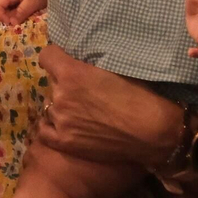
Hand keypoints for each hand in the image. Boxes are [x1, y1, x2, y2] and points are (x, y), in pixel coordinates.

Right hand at [0, 0, 49, 24]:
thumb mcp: (33, 2)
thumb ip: (21, 12)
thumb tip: (11, 23)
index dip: (1, 16)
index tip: (12, 23)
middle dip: (5, 16)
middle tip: (18, 22)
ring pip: (3, 5)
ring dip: (10, 14)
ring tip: (21, 17)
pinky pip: (9, 3)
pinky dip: (14, 10)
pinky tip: (22, 11)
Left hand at [37, 46, 179, 166]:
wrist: (152, 131)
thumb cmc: (140, 95)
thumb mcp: (113, 67)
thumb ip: (89, 63)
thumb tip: (78, 58)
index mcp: (71, 72)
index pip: (47, 55)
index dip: (55, 57)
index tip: (64, 60)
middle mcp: (60, 94)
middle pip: (51, 82)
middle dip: (63, 82)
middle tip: (82, 89)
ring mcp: (60, 120)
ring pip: (50, 105)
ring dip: (61, 104)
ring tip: (80, 110)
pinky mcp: (64, 142)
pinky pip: (44, 130)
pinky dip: (51, 125)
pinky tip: (62, 124)